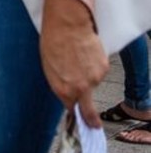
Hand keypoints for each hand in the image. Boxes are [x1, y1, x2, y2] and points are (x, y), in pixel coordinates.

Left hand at [40, 0, 108, 127]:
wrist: (68, 25)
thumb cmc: (52, 43)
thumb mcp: (49, 68)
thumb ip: (59, 85)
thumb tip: (67, 96)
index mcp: (61, 89)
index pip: (71, 110)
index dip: (75, 114)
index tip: (79, 122)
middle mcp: (79, 88)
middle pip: (88, 111)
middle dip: (91, 121)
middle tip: (94, 127)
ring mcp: (94, 79)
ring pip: (91, 85)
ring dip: (86, 78)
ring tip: (76, 61)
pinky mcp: (104, 69)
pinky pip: (98, 73)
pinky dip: (93, 67)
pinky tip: (85, 56)